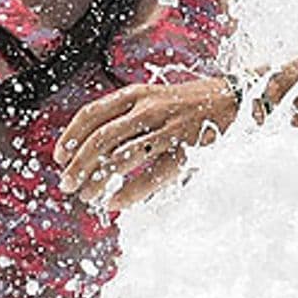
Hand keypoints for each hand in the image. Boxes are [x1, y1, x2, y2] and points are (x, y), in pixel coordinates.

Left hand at [54, 78, 240, 210]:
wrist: (238, 97)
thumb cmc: (192, 102)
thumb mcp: (156, 97)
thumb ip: (128, 114)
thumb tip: (94, 143)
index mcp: (138, 94)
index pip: (91, 113)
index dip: (70, 136)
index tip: (59, 157)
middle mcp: (150, 108)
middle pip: (101, 138)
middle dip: (78, 165)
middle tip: (66, 184)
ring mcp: (169, 128)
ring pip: (122, 158)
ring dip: (99, 181)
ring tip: (86, 196)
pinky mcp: (187, 149)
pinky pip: (153, 175)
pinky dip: (131, 192)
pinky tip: (116, 204)